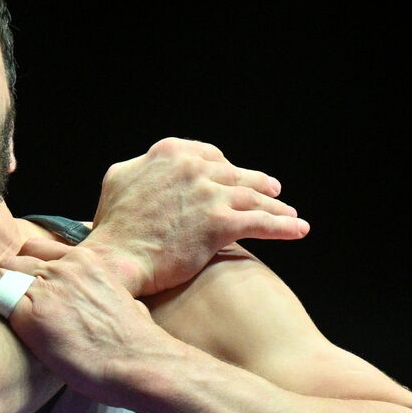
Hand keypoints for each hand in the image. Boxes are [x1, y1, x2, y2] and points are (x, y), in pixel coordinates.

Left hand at [0, 240, 177, 404]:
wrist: (136, 361)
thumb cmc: (137, 343)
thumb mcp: (132, 305)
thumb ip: (117, 298)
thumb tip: (131, 309)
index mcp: (85, 261)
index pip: (37, 249)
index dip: (25, 266)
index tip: (21, 283)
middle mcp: (61, 269)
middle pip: (15, 262)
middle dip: (6, 279)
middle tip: (1, 300)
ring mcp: (42, 289)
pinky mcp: (26, 314)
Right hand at [84, 137, 306, 296]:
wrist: (115, 259)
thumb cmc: (113, 227)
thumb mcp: (118, 182)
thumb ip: (140, 169)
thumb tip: (147, 168)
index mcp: (169, 154)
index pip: (208, 155)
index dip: (223, 167)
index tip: (231, 176)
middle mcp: (193, 168)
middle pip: (235, 175)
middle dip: (256, 183)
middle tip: (272, 190)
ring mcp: (208, 194)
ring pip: (253, 196)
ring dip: (275, 205)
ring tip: (287, 211)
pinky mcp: (220, 224)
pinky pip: (261, 223)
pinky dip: (284, 226)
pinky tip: (298, 229)